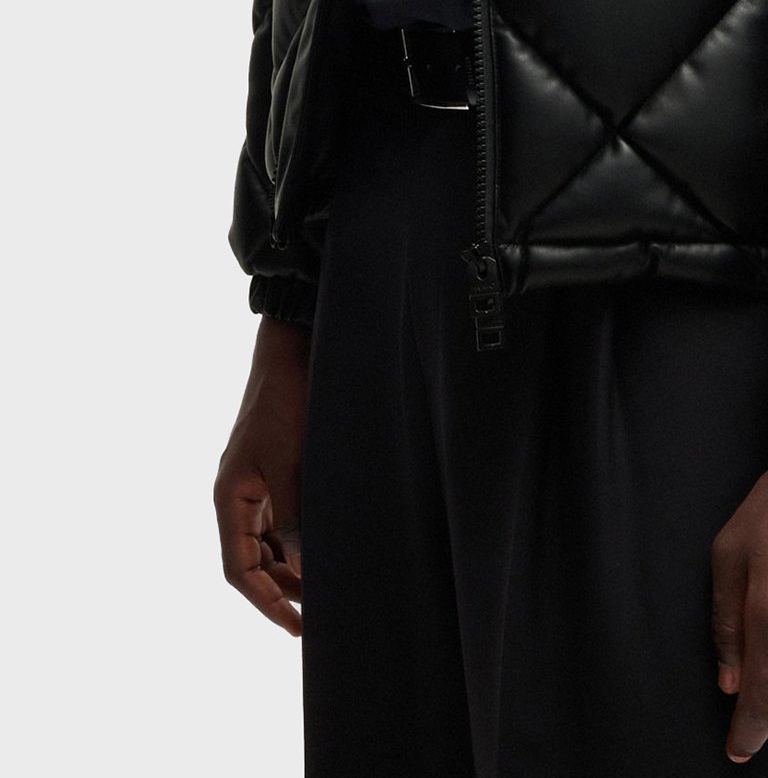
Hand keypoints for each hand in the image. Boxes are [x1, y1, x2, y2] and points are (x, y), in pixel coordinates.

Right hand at [213, 314, 310, 634]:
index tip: (296, 627)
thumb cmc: (288, 402)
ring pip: (271, 542)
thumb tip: (305, 569)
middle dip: (283, 589)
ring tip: (329, 586)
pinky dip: (302, 538)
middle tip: (321, 613)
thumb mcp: (292, 463)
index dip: (265, 603)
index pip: (239, 569)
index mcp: (230, 497)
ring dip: (294, 566)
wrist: (294, 348)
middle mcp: (239, 495)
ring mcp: (258, 482)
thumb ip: (295, 519)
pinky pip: (284, 518)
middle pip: (254, 561)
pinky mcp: (278, 468)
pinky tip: (328, 547)